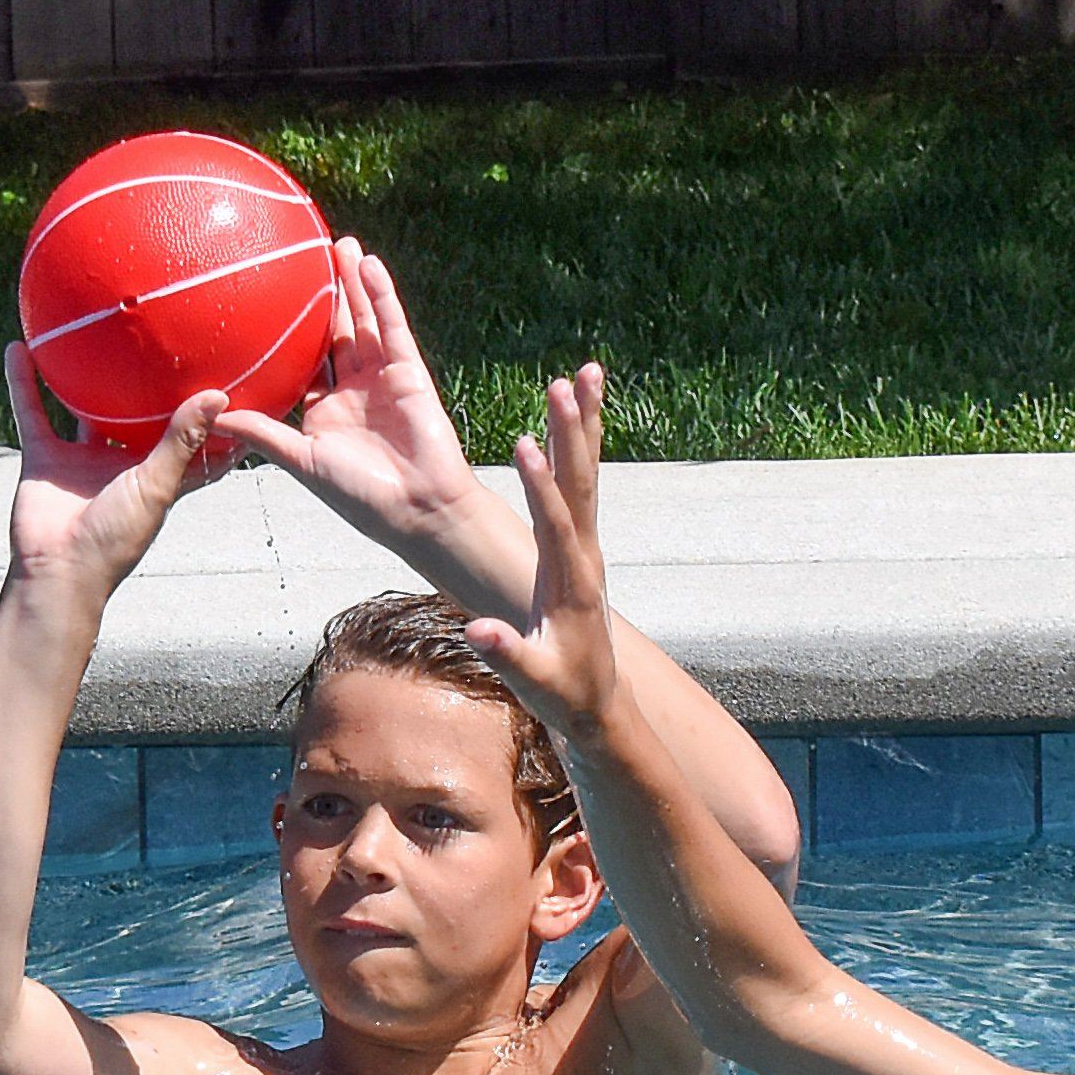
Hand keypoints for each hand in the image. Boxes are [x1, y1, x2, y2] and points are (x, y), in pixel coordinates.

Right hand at [2, 342, 225, 594]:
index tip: (239, 384)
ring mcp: (82, 459)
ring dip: (83, 375)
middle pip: (139, 418)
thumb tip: (220, 397)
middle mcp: (122, 463)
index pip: (196, 445)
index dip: (217, 422)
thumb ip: (182, 441)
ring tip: (90, 331)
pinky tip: (20, 346)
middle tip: (167, 342)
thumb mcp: (156, 485)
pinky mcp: (45, 457)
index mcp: (158, 475)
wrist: (58, 570)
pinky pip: (32, 411)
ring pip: (83, 407)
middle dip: (152, 388)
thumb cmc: (116, 538)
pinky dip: (24, 382)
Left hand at [206, 240, 481, 545]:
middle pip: (335, 331)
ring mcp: (382, 378)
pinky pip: (392, 326)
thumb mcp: (300, 460)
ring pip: (364, 321)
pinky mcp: (408, 371)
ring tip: (339, 244)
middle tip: (307, 255)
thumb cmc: (359, 494)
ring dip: (353, 283)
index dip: (290, 330)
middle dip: (325, 294)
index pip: (303, 361)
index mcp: (324, 411)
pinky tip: (369, 265)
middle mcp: (353, 390)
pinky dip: (382, 296)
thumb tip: (211, 413)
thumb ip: (262, 432)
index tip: (269, 300)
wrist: (416, 509)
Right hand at [463, 364, 621, 740]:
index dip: (542, 485)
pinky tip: (575, 410)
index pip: (556, 525)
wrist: (596, 702)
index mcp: (570, 583)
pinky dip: (578, 444)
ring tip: (584, 373)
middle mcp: (585, 554)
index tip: (526, 442)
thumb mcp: (532, 680)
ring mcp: (585, 546)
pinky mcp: (579, 544)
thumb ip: (506, 655)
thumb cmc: (562, 693)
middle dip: (572, 433)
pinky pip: (580, 484)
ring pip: (586, 474)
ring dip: (583, 423)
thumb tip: (477, 631)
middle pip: (580, 484)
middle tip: (567, 383)